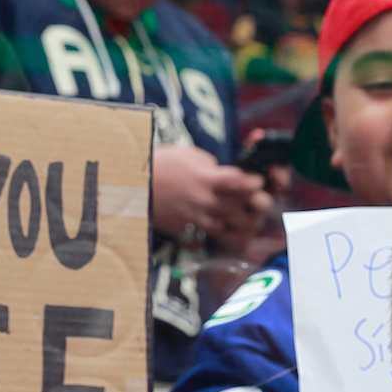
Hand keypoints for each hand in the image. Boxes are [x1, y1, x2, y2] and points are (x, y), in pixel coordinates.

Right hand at [151, 145, 272, 254]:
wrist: (133, 185)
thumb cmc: (159, 165)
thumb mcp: (188, 155)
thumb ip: (210, 165)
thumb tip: (222, 172)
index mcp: (207, 178)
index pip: (241, 182)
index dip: (254, 183)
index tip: (258, 182)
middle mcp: (205, 200)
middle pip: (241, 208)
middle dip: (255, 206)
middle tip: (258, 203)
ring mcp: (196, 217)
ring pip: (230, 228)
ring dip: (242, 225)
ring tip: (247, 221)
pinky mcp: (186, 229)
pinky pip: (210, 237)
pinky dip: (220, 235)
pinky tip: (225, 232)